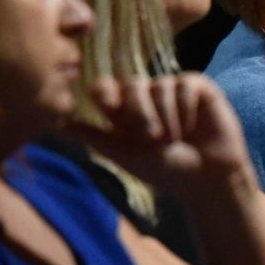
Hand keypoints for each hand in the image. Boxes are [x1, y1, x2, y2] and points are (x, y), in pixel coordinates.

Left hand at [70, 75, 255, 198]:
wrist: (208, 180)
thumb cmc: (166, 172)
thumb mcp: (124, 154)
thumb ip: (92, 135)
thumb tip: (55, 124)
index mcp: (124, 110)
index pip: (104, 88)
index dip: (108, 98)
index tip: (113, 114)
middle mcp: (147, 96)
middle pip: (130, 85)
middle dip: (141, 116)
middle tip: (156, 141)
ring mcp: (172, 89)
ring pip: (158, 86)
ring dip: (168, 119)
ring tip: (178, 139)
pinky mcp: (198, 87)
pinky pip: (183, 85)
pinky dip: (187, 110)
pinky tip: (195, 127)